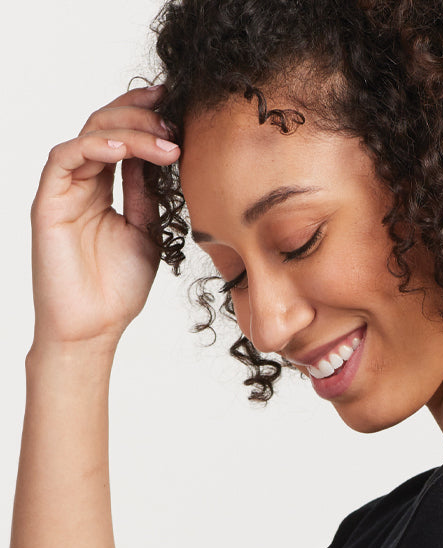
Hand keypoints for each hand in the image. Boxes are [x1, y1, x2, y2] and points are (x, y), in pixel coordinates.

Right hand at [30, 84, 179, 350]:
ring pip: (90, 135)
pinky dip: (96, 146)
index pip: (122, 137)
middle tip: (175, 123)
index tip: (178, 106)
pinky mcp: (48, 202)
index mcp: (103, 189)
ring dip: (130, 130)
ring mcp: (64, 190)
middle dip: (142, 115)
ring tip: (165, 142)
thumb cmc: (117, 290)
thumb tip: (163, 156)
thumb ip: (148, 195)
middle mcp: (82, 183)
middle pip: (106, 125)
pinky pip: (66, 158)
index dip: (146, 116)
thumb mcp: (147, 233)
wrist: (93, 329)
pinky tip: (125, 149)